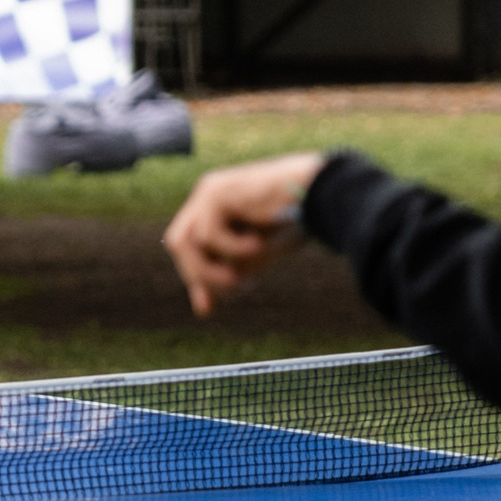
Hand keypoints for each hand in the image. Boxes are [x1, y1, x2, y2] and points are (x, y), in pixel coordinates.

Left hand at [161, 151, 328, 317]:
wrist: (322, 192)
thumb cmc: (296, 221)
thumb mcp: (257, 255)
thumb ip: (231, 273)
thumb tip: (202, 309)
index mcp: (215, 206)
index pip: (188, 245)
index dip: (195, 274)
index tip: (207, 306)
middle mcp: (207, 196)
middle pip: (178, 242)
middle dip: (197, 273)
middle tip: (229, 287)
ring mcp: (210, 191)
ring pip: (186, 242)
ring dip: (210, 270)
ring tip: (239, 279)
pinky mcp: (217, 192)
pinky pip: (208, 235)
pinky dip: (232, 249)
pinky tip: (259, 244)